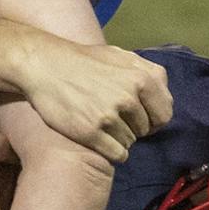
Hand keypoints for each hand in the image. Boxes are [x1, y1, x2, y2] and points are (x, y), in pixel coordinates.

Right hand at [10, 39, 171, 162]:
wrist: (44, 66)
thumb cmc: (83, 61)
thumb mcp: (120, 55)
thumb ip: (146, 71)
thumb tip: (163, 91)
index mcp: (142, 79)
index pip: (164, 114)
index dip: (152, 119)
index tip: (138, 118)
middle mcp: (129, 98)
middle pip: (146, 130)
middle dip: (133, 127)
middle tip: (115, 119)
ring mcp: (109, 116)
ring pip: (130, 142)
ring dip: (118, 138)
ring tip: (100, 125)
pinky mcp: (90, 133)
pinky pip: (117, 154)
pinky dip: (111, 151)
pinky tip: (98, 139)